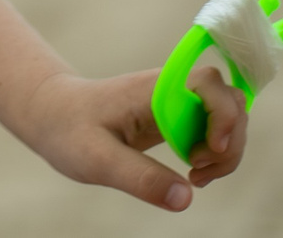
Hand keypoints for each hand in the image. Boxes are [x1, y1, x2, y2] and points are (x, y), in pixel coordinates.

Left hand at [12, 66, 248, 211]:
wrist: (51, 114)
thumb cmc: (68, 131)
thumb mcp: (97, 160)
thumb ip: (140, 177)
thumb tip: (186, 198)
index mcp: (154, 90)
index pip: (209, 83)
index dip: (223, 115)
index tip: (210, 151)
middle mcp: (171, 90)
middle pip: (230, 101)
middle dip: (230, 141)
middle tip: (198, 172)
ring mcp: (176, 103)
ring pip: (228, 116)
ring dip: (225, 151)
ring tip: (194, 177)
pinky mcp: (176, 118)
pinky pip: (214, 130)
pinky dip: (215, 154)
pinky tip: (191, 174)